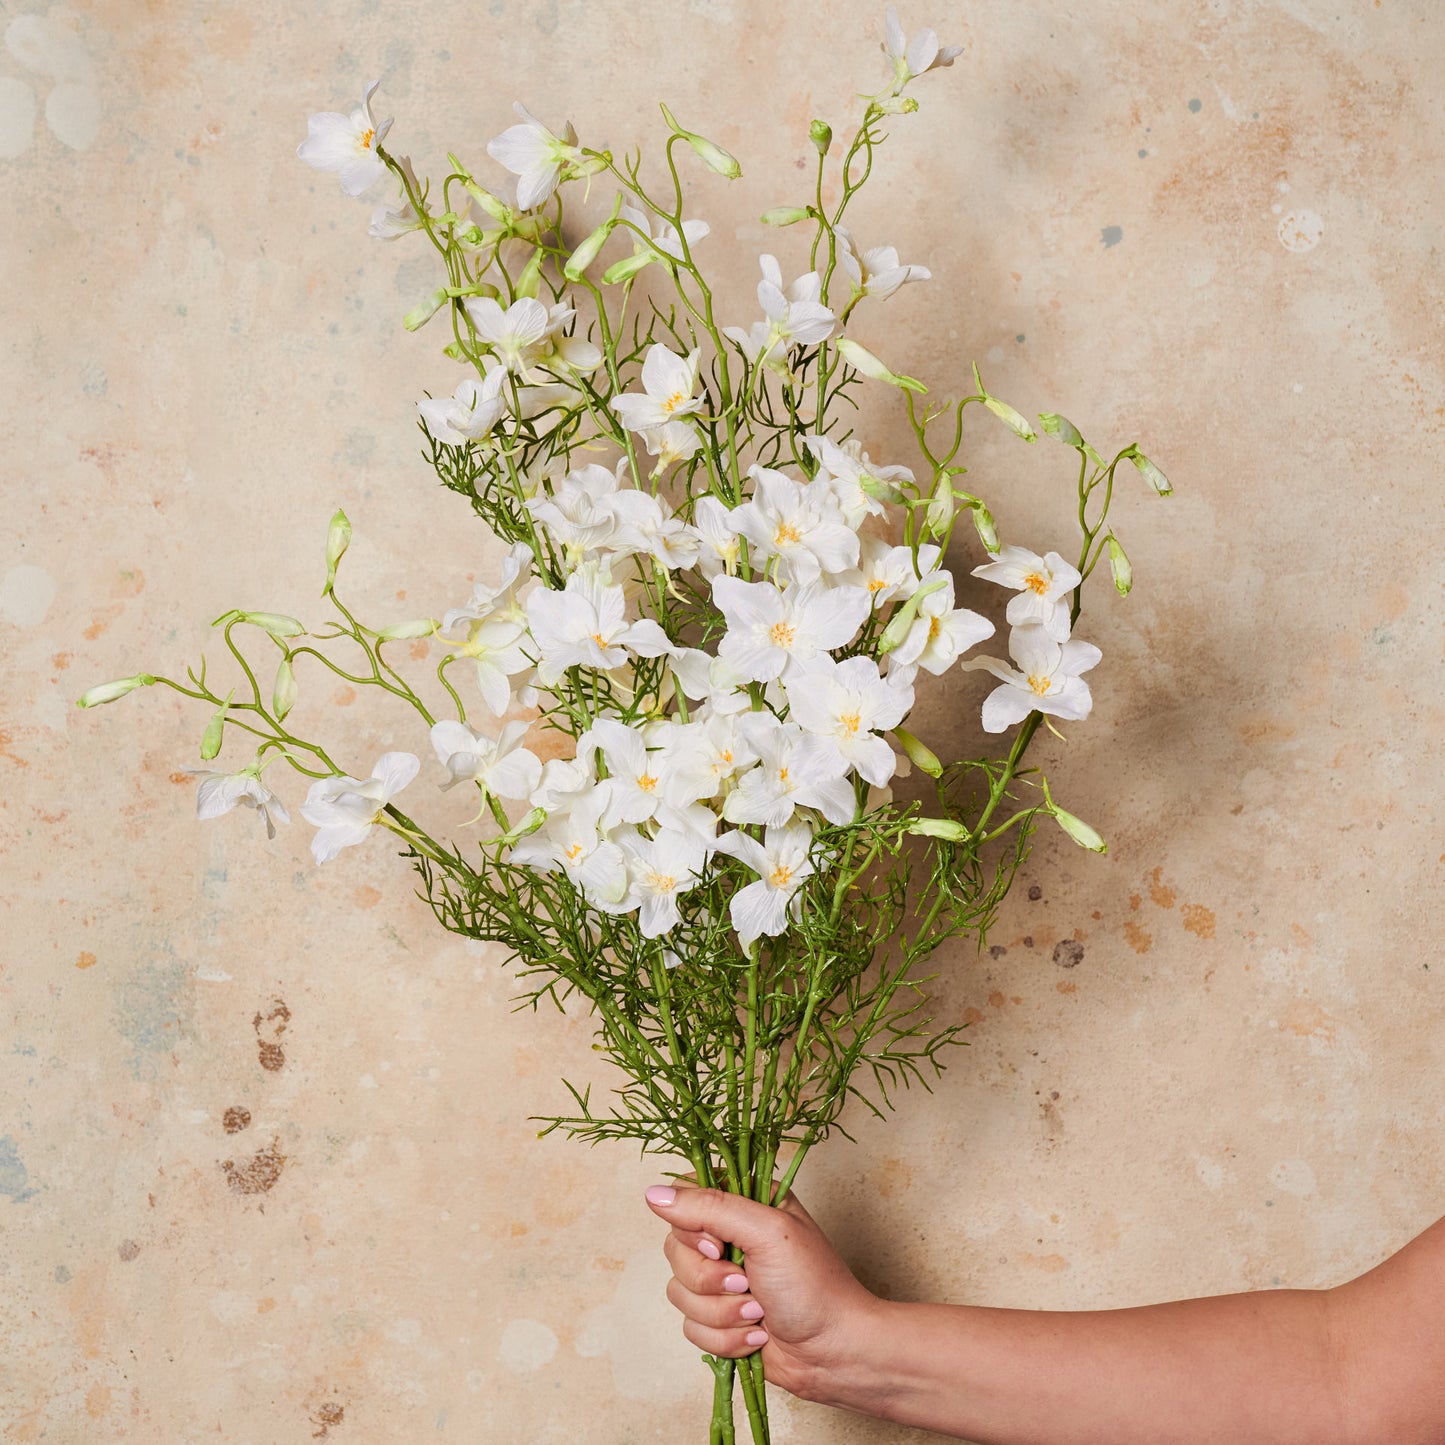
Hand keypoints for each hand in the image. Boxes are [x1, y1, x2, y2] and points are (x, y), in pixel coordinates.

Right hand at [644, 1180, 880, 1401]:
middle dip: (710, 1279)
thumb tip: (653, 1195)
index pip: (684, 1197)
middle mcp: (730, 1236)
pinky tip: (757, 1334)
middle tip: (747, 1283)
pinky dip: (724, 1337)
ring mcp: (723, 1279)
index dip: (692, 1227)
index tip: (719, 1246)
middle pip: (675, 1248)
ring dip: (721, 1312)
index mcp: (744, 1202)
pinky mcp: (720, 1317)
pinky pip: (691, 1326)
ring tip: (758, 1312)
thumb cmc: (814, 1285)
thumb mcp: (766, 1232)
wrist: (835, 1353)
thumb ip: (710, 1208)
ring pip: (679, 1291)